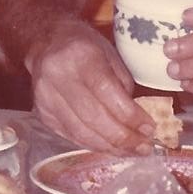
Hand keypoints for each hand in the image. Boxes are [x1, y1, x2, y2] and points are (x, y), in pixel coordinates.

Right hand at [26, 17, 156, 153]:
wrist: (46, 42)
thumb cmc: (84, 46)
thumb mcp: (110, 55)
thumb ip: (123, 88)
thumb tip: (138, 123)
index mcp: (80, 56)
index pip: (107, 93)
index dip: (130, 116)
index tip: (149, 129)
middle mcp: (58, 76)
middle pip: (94, 117)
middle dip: (123, 138)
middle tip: (145, 148)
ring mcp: (46, 97)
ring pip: (81, 132)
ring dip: (110, 147)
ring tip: (131, 151)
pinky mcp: (42, 113)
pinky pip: (71, 136)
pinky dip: (93, 144)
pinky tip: (110, 147)